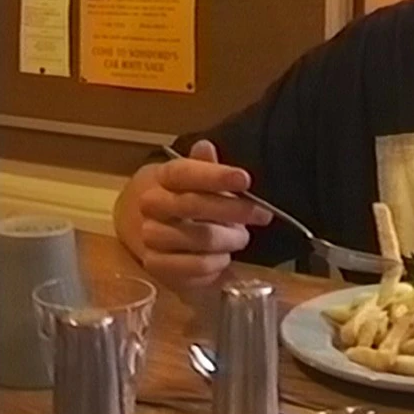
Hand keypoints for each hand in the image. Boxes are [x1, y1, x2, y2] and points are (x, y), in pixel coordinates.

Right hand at [135, 140, 271, 288]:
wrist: (154, 227)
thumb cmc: (188, 198)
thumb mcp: (200, 179)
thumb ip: (207, 166)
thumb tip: (205, 146)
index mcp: (164, 177)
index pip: (185, 173)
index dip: (216, 176)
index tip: (245, 179)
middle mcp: (152, 205)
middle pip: (192, 205)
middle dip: (233, 210)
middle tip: (263, 214)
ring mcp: (150, 236)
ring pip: (199, 238)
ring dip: (229, 239)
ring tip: (240, 237)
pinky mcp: (156, 266)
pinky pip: (195, 267)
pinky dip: (217, 263)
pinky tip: (223, 256)